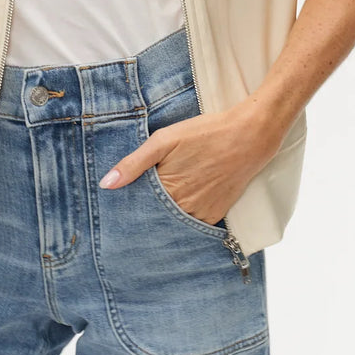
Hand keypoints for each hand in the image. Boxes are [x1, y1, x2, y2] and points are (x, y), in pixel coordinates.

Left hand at [98, 102, 282, 225]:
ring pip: (175, 221)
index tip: (119, 202)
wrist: (249, 136)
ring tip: (168, 192)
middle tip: (145, 196)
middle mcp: (184, 209)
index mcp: (168, 191)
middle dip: (146, 211)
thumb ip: (134, 164)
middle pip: (156, 217)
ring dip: (167, 213)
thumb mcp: (164, 141)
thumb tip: (106, 184)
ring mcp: (202, 215)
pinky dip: (186, 213)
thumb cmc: (205, 133)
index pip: (138, 208)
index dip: (130, 202)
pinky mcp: (217, 215)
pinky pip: (194, 221)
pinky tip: (185, 196)